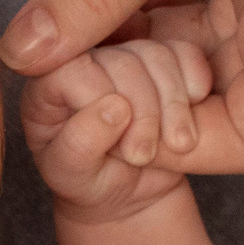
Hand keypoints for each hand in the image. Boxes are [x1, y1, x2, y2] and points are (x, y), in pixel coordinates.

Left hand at [22, 38, 211, 222]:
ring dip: (173, 103)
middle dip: (143, 111)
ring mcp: (126, 58)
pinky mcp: (162, 64)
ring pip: (156, 55)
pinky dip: (195, 82)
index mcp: (48, 85)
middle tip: (143, 155)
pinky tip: (194, 111)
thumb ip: (78, 145)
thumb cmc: (88, 182)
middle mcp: (85, 63)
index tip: (119, 146)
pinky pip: (185, 52)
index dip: (101, 101)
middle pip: (120, 60)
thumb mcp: (71, 177)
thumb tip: (114, 107)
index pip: (71, 67)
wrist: (127, 191)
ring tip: (175, 146)